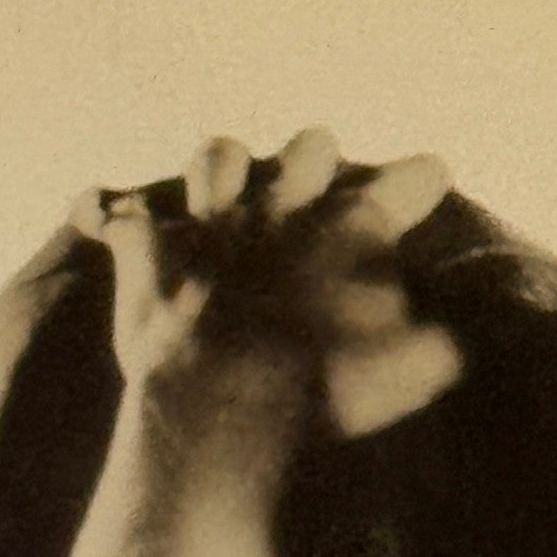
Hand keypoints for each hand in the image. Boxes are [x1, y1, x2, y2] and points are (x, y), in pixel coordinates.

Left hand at [69, 128, 465, 436]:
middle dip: (319, 160)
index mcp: (353, 225)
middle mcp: (283, 205)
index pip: (405, 181)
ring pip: (220, 157)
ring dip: (227, 168)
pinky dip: (110, 215)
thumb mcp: (410, 372)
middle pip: (310, 149)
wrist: (224, 406)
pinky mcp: (150, 252)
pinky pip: (119, 215)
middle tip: (322, 175)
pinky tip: (100, 215)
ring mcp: (213, 221)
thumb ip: (438, 347)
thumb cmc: (326, 391)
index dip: (422, 178)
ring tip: (228, 183)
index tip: (433, 175)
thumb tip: (456, 342)